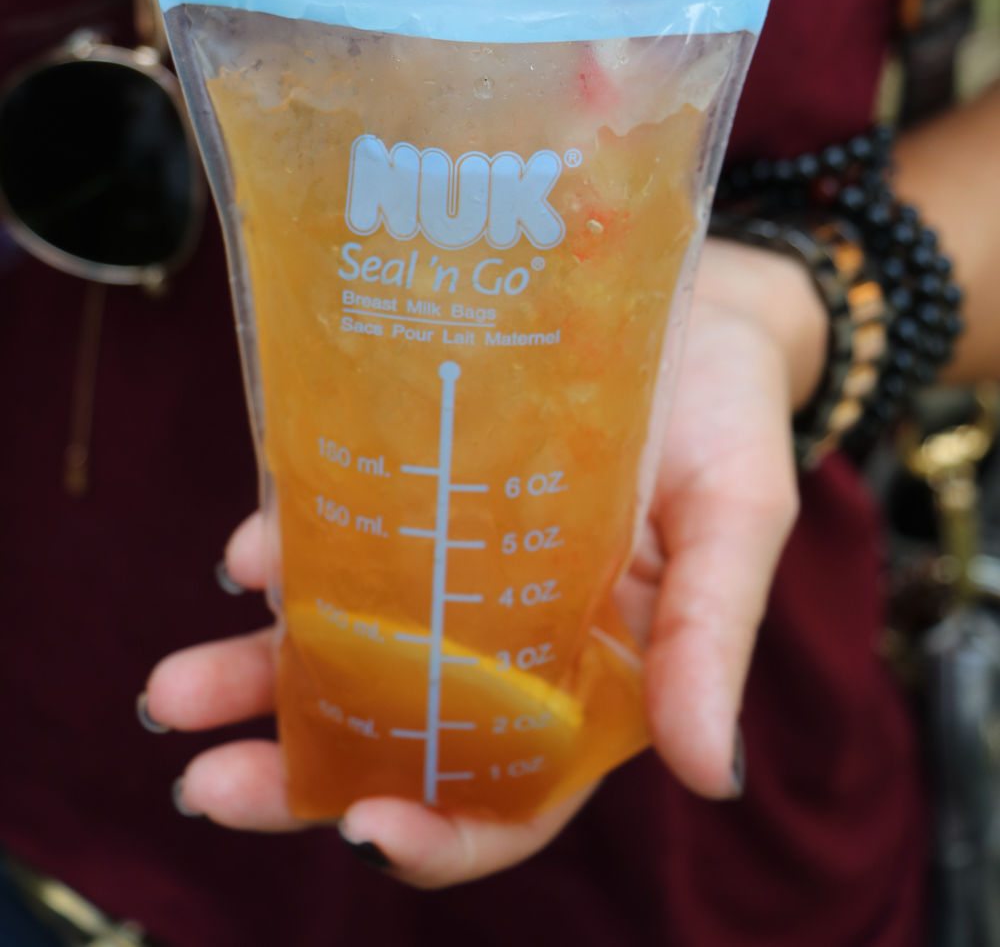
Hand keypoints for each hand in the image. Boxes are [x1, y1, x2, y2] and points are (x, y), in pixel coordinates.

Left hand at [144, 238, 821, 884]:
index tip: (362, 831)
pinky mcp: (420, 489)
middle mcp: (512, 641)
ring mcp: (456, 566)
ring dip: (257, 677)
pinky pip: (344, 537)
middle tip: (207, 780)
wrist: (694, 299)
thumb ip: (714, 637)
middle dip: (298, 774)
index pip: (512, 794)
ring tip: (174, 688)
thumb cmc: (733, 416)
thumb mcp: (738, 518)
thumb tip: (713, 776)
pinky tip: (248, 554)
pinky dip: (289, 555)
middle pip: (399, 740)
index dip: (439, 834)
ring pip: (349, 651)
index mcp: (596, 679)